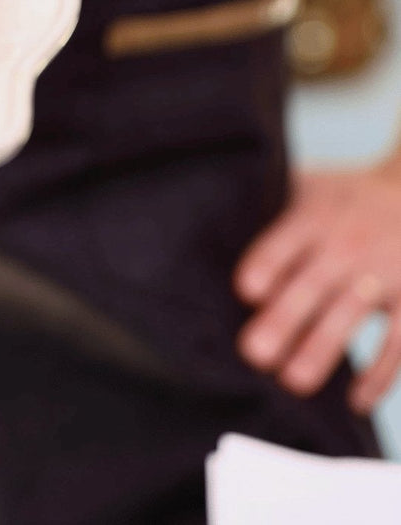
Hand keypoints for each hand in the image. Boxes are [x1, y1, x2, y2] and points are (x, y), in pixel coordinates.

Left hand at [235, 165, 400, 411]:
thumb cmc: (343, 196)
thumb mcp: (307, 185)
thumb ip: (268, 208)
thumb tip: (206, 229)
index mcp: (312, 217)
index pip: (284, 242)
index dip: (267, 264)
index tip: (245, 291)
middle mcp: (347, 245)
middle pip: (312, 284)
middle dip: (285, 319)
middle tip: (255, 355)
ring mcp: (383, 273)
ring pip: (351, 315)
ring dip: (323, 350)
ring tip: (293, 383)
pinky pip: (399, 341)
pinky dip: (380, 374)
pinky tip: (355, 401)